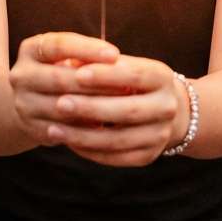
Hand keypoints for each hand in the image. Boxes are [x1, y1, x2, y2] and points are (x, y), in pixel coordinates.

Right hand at [9, 32, 118, 145]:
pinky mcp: (31, 128)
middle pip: (59, 78)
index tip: (115, 54)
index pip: (59, 45)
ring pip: (61, 106)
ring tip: (121, 105)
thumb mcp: (66, 56)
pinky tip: (105, 125)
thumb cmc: (60, 69)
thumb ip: (85, 57)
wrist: (30, 101)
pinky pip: (61, 130)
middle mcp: (20, 75)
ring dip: (93, 106)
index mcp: (31, 49)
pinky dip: (83, 128)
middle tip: (127, 84)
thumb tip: (119, 63)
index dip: (87, 49)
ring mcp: (23, 103)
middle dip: (95, 82)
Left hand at [37, 48, 187, 167]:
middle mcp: (167, 106)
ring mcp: (160, 134)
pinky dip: (91, 151)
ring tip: (54, 130)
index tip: (77, 74)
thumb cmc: (133, 80)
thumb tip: (68, 63)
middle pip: (128, 110)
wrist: (165, 109)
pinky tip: (69, 143)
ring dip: (84, 136)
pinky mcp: (148, 156)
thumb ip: (100, 63)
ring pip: (119, 139)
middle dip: (91, 108)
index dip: (107, 75)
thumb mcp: (124, 65)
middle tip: (60, 103)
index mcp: (162, 77)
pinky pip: (116, 158)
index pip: (135, 75)